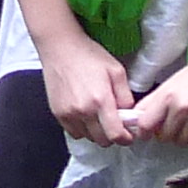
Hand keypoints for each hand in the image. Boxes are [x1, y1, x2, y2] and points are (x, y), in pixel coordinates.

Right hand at [37, 27, 140, 146]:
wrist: (59, 47)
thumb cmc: (89, 55)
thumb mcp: (116, 71)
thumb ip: (126, 96)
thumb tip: (130, 115)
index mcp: (100, 100)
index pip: (115, 135)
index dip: (126, 138)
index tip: (129, 135)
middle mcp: (83, 111)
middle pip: (102, 141)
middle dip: (112, 135)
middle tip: (115, 122)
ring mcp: (68, 114)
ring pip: (88, 138)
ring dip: (97, 132)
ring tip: (99, 115)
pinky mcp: (58, 113)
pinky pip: (74, 132)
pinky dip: (82, 128)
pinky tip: (85, 113)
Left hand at [119, 57, 187, 151]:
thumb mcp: (168, 86)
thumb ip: (150, 104)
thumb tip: (134, 121)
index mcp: (168, 97)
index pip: (145, 124)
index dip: (143, 132)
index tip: (145, 134)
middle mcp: (183, 109)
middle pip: (165, 136)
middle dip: (166, 132)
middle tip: (173, 122)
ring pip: (182, 142)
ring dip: (182, 135)